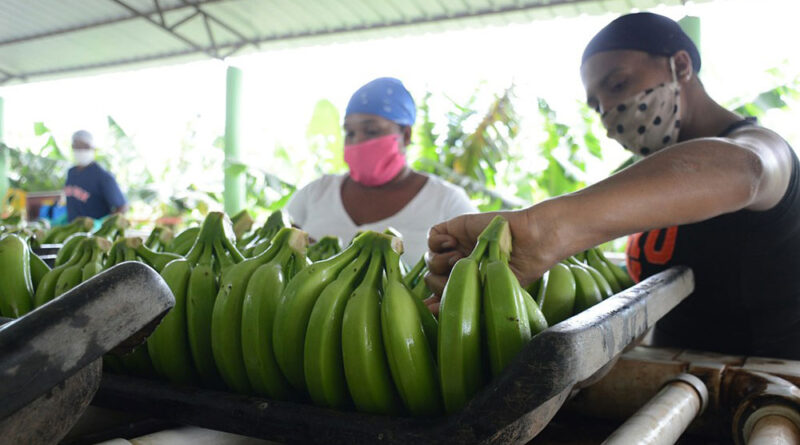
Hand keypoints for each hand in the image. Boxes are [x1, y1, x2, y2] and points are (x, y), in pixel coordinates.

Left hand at [424, 208, 558, 302]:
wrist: (529, 243)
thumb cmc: (518, 270)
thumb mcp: (490, 291)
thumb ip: (462, 300)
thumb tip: (431, 311)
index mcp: (470, 283)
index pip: (441, 295)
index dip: (433, 301)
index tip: (431, 306)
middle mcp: (460, 266)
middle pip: (431, 279)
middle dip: (440, 281)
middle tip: (461, 274)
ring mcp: (456, 247)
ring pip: (429, 260)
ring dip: (442, 262)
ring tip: (462, 257)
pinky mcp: (453, 230)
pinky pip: (432, 237)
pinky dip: (438, 243)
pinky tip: (454, 244)